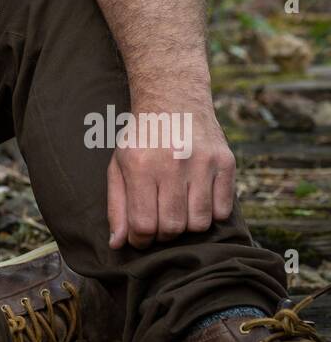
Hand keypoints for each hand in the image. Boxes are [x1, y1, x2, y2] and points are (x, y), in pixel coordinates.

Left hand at [106, 102, 235, 249]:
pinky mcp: (226, 162)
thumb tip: (116, 244)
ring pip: (200, 223)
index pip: (144, 225)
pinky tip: (197, 197)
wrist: (173, 97)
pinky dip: (211, 213)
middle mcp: (173, 163)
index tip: (141, 235)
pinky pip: (223, 211)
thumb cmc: (142, 137)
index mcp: (141, 165)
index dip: (141, 239)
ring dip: (188, 224)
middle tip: (159, 219)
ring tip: (178, 207)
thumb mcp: (119, 165)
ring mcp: (203, 162)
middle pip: (173, 228)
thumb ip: (117, 206)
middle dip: (163, 233)